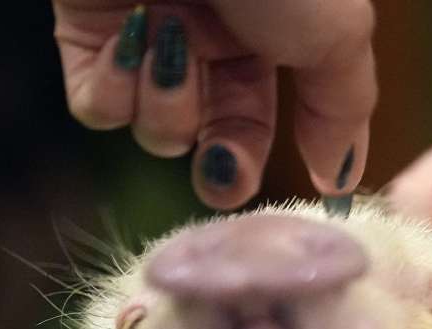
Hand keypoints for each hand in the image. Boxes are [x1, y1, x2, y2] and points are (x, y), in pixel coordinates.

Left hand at [52, 0, 376, 209]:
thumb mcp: (337, 36)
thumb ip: (344, 111)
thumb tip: (341, 180)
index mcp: (272, 37)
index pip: (263, 124)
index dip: (267, 159)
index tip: (273, 191)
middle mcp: (210, 41)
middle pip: (211, 139)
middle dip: (221, 164)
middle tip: (221, 171)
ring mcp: (150, 38)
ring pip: (158, 129)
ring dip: (169, 108)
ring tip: (174, 50)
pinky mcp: (87, 35)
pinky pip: (100, 107)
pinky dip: (117, 91)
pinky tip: (132, 45)